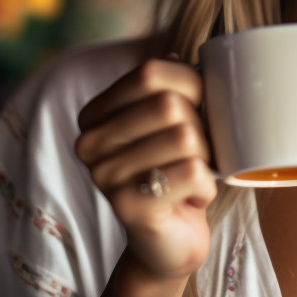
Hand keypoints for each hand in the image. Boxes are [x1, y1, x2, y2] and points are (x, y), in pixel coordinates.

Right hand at [76, 58, 217, 281]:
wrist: (171, 241)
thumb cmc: (177, 172)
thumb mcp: (177, 121)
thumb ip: (172, 85)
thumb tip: (173, 55)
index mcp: (94, 116)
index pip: (150, 73)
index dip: (191, 87)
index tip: (196, 114)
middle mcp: (89, 143)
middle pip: (169, 104)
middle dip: (201, 128)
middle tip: (194, 155)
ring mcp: (103, 175)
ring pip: (185, 137)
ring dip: (205, 160)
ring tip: (190, 177)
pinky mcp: (127, 206)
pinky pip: (192, 172)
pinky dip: (207, 186)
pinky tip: (191, 200)